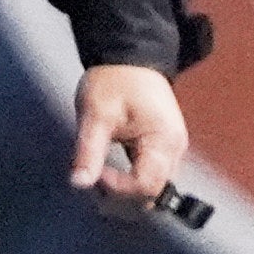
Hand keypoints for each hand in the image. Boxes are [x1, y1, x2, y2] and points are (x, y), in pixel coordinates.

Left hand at [66, 62, 189, 208]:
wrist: (130, 56)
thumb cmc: (114, 80)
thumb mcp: (95, 114)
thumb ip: (89, 151)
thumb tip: (79, 183)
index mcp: (163, 140)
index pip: (146, 185)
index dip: (119, 189)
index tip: (95, 174)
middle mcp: (174, 149)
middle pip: (153, 192)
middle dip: (122, 198)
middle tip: (92, 184)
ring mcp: (171, 149)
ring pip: (153, 188)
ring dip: (126, 193)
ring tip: (98, 180)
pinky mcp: (163, 148)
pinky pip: (150, 175)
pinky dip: (131, 181)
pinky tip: (109, 176)